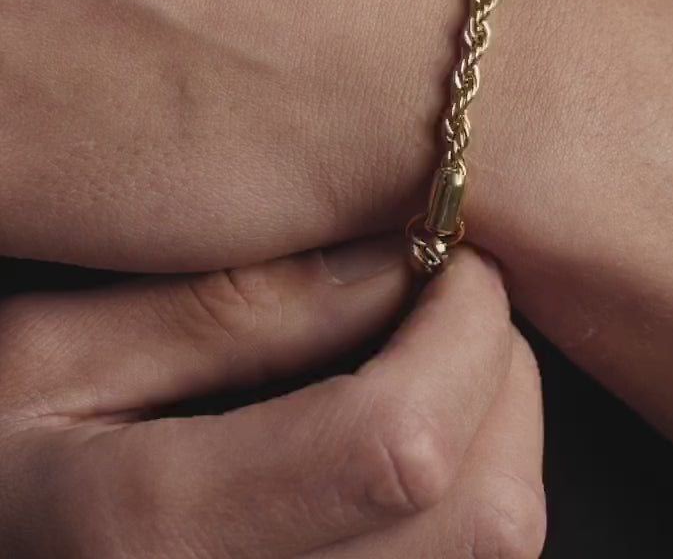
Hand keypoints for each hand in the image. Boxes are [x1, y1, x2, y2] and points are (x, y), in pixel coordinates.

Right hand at [0, 243, 544, 557]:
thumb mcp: (51, 361)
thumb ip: (225, 311)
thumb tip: (392, 260)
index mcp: (156, 542)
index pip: (402, 441)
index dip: (465, 329)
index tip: (456, 258)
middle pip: (487, 515)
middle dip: (504, 377)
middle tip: (456, 303)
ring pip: (494, 555)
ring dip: (501, 434)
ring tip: (436, 362)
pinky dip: (472, 495)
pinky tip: (412, 437)